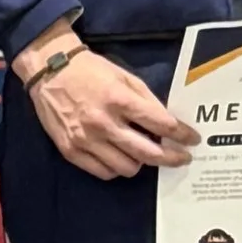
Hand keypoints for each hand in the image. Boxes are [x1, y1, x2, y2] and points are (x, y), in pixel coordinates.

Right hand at [22, 27, 194, 177]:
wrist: (48, 70)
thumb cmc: (90, 70)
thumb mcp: (124, 77)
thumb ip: (146, 100)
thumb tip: (168, 124)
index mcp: (119, 100)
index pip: (161, 125)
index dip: (182, 135)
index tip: (193, 140)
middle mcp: (103, 123)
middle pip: (148, 154)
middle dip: (172, 158)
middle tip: (182, 158)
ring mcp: (85, 140)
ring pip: (127, 168)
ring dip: (141, 163)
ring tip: (144, 153)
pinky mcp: (71, 150)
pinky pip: (104, 172)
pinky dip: (116, 168)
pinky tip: (120, 157)